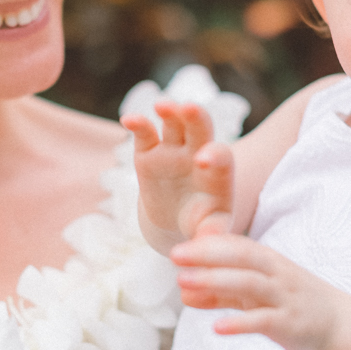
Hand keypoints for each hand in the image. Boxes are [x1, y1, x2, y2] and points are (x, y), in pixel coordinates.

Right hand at [122, 102, 234, 246]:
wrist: (176, 220)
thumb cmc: (200, 223)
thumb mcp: (209, 230)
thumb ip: (211, 234)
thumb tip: (207, 244)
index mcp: (218, 173)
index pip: (222, 158)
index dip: (215, 156)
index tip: (203, 161)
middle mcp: (197, 154)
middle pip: (201, 129)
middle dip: (197, 117)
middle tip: (190, 108)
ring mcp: (173, 151)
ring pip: (174, 124)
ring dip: (170, 111)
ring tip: (163, 105)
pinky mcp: (149, 153)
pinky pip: (145, 134)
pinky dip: (138, 124)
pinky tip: (128, 119)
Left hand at [171, 234, 341, 349]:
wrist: (340, 327)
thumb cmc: (293, 305)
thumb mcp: (258, 295)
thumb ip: (223, 293)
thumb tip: (184, 291)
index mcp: (270, 262)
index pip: (237, 245)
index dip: (208, 245)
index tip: (179, 248)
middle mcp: (277, 274)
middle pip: (241, 258)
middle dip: (207, 255)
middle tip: (175, 256)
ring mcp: (285, 298)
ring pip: (249, 284)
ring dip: (215, 281)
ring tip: (184, 284)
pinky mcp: (290, 324)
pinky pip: (262, 321)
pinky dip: (239, 323)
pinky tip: (216, 327)